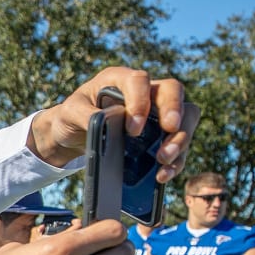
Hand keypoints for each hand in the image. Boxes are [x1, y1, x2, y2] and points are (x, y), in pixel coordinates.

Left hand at [29, 67, 195, 180]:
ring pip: (186, 116)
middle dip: (175, 116)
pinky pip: (179, 142)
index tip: (133, 129)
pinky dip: (176, 159)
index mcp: (120, 79)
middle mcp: (145, 90)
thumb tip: (105, 123)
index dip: (141, 102)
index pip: (139, 81)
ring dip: (180, 140)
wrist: (73, 134)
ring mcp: (157, 111)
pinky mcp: (161, 132)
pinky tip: (163, 175)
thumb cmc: (72, 116)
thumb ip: (85, 115)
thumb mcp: (69, 114)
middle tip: (166, 139)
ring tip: (163, 162)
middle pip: (173, 92)